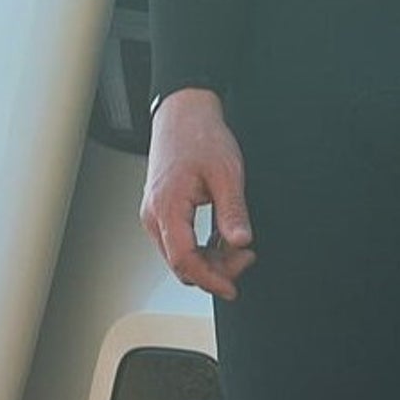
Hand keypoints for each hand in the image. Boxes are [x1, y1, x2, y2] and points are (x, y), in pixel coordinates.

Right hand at [141, 87, 256, 296]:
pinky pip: (179, 241)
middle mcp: (154, 214)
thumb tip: (240, 242)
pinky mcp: (161, 210)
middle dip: (214, 269)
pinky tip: (223, 240)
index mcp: (167, 207)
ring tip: (238, 247)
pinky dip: (201, 247)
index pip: (184, 260)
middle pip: (180, 263)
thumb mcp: (227, 173)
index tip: (232, 287)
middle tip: (245, 257)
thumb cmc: (199, 136)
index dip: (210, 279)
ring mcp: (154, 213)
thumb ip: (233, 211)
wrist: (183, 112)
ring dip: (209, 259)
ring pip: (179, 255)